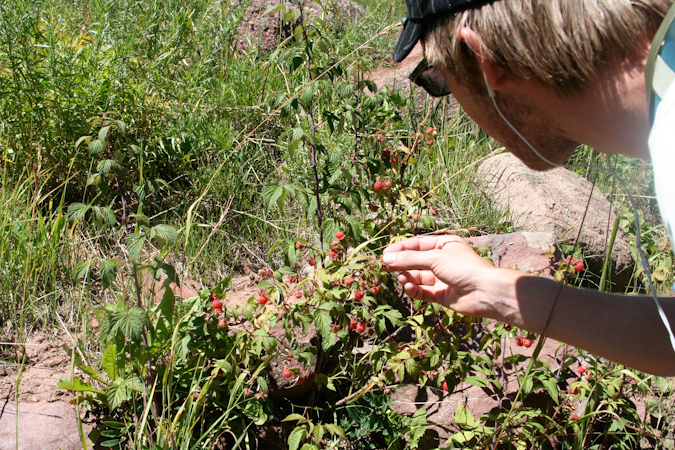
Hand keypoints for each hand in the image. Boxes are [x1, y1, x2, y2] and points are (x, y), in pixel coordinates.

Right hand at [382, 235, 504, 316]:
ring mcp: (442, 278)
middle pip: (415, 261)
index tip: (385, 254)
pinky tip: (409, 287)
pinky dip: (414, 290)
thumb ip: (410, 259)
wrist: (485, 292)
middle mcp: (442, 261)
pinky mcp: (441, 295)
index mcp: (444, 245)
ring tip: (403, 278)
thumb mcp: (435, 258)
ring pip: (417, 277)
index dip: (401, 249)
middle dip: (401, 264)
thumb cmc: (464, 268)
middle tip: (385, 267)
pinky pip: (423, 291)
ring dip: (408, 277)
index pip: (417, 245)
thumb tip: (387, 258)